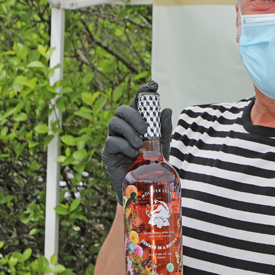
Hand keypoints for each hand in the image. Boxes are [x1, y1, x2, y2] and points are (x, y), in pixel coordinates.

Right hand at [101, 80, 172, 204]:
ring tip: (140, 146)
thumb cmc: (153, 165)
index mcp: (138, 124)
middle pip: (122, 109)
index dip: (143, 91)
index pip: (138, 104)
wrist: (145, 188)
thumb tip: (166, 109)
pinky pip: (111, 141)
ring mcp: (114, 139)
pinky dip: (124, 145)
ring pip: (115, 122)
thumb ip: (164, 129)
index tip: (152, 86)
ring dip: (130, 132)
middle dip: (134, 115)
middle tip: (145, 129)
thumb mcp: (163, 146)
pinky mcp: (108, 153)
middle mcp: (124, 128)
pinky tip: (133, 154)